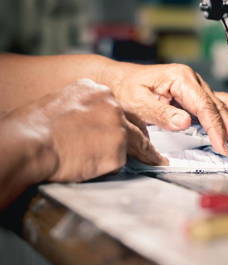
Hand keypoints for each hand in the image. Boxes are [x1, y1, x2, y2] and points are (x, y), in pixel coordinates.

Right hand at [5, 79, 166, 182]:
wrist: (31, 142)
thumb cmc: (35, 127)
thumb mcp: (61, 102)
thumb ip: (84, 108)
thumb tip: (89, 122)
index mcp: (97, 91)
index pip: (119, 107)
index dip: (125, 121)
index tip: (130, 129)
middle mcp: (112, 105)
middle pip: (136, 123)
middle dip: (144, 136)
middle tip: (152, 148)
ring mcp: (118, 127)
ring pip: (138, 142)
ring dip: (148, 154)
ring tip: (157, 161)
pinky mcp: (119, 150)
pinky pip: (123, 161)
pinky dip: (118, 167)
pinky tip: (113, 170)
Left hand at [102, 62, 227, 156]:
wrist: (120, 81)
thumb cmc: (126, 89)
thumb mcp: (138, 101)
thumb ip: (161, 112)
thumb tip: (184, 122)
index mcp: (181, 79)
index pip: (206, 107)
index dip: (217, 129)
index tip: (223, 147)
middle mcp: (193, 82)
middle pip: (221, 108)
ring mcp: (197, 88)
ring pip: (226, 105)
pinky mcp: (196, 96)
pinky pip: (220, 106)